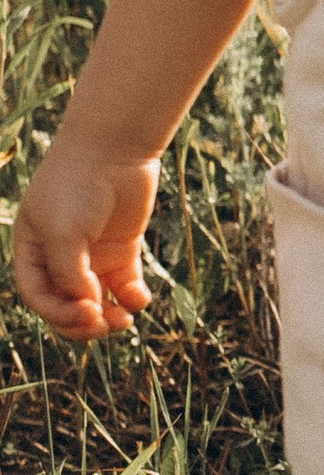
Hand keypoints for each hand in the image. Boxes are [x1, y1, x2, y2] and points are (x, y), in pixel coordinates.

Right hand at [14, 140, 159, 339]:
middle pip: (67, 305)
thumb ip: (70, 274)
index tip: (85, 315)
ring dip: (109, 316)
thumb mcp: (63, 234)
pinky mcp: (122, 249)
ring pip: (97, 300)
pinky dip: (131, 297)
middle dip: (83, 323)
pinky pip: (124, 285)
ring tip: (124, 320)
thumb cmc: (77, 186)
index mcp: (33, 252)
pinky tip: (139, 298)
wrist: (114, 148)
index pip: (39, 297)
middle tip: (105, 327)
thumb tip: (87, 308)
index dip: (58, 314)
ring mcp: (92, 254)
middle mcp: (60, 257)